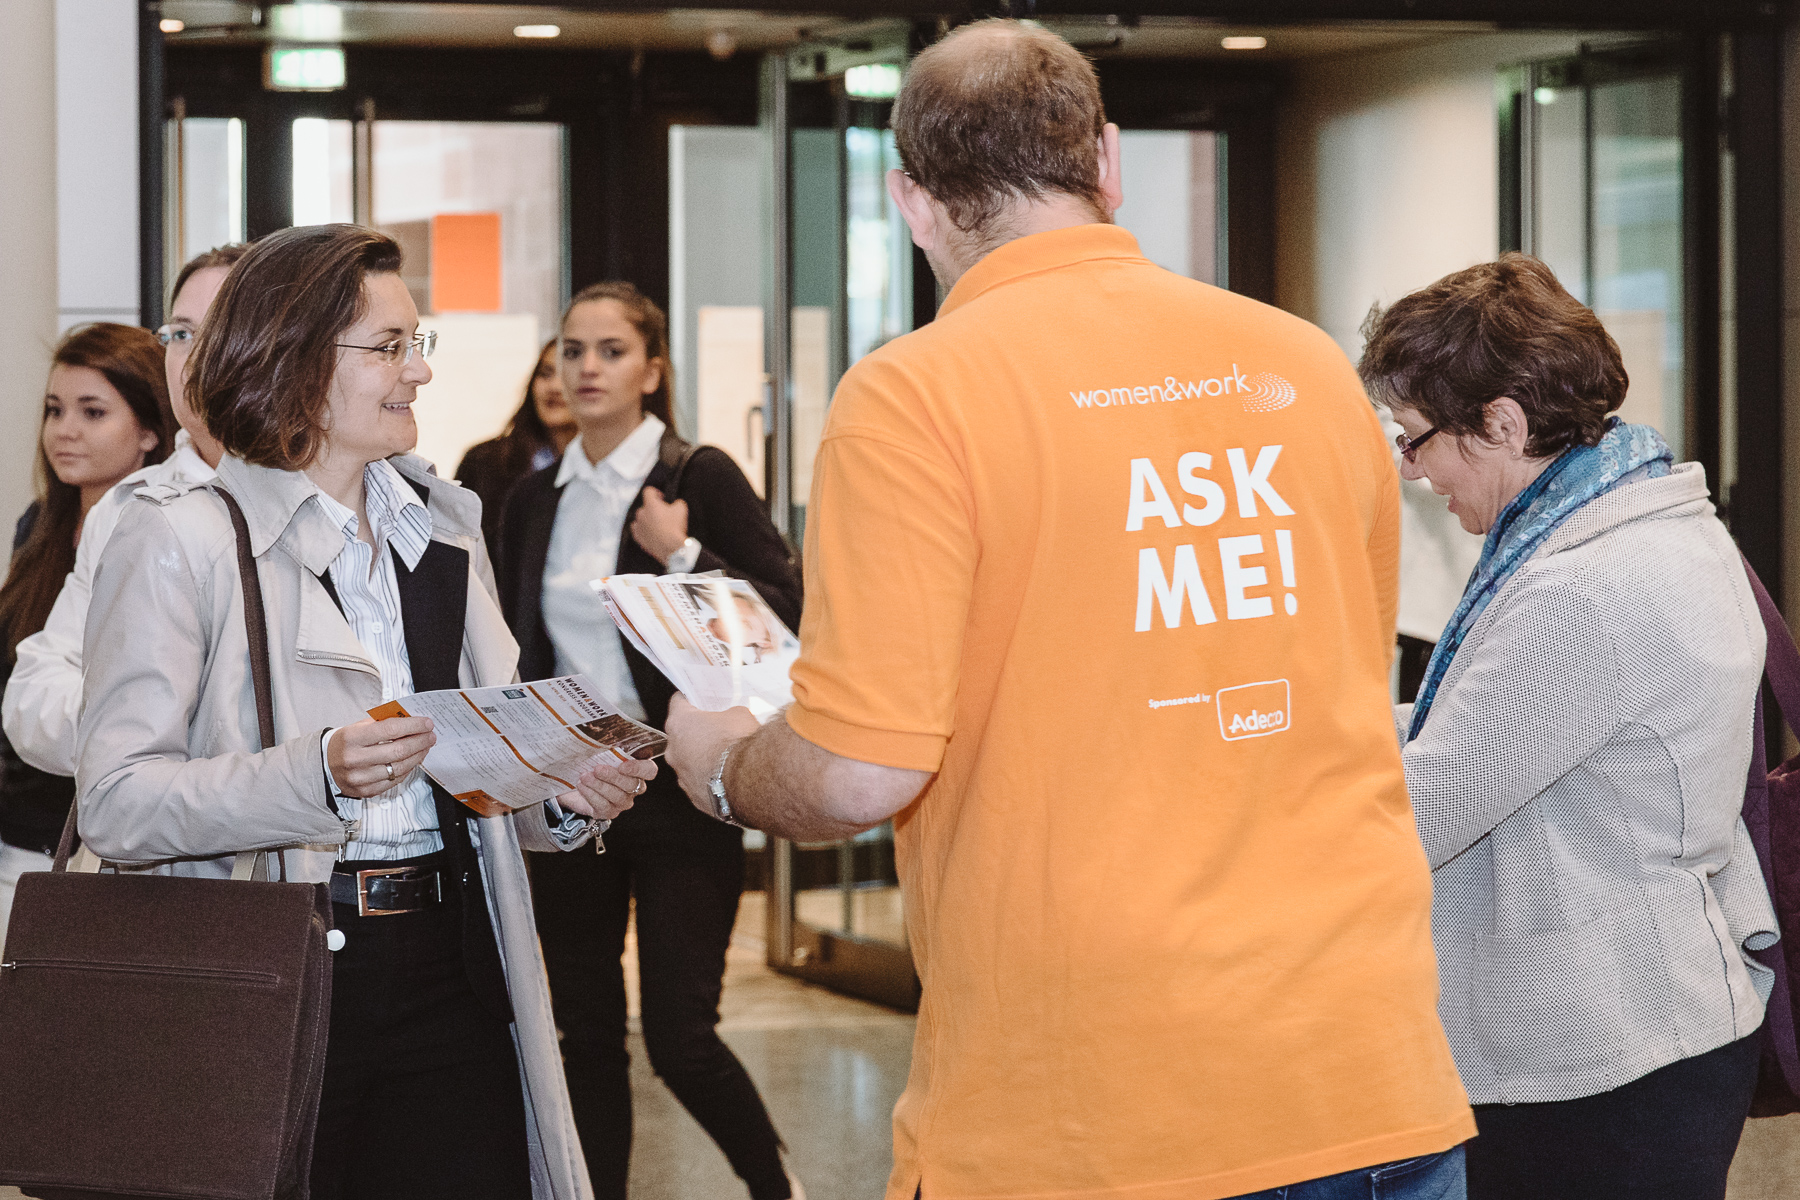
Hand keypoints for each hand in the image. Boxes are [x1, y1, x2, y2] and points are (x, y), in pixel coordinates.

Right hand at [328, 716, 435, 799]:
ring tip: (425, 747)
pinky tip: (413, 760)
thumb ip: (383, 722)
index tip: (427, 723)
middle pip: (398, 750)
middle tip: (431, 735)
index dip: (413, 726)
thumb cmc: (346, 743)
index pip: (390, 729)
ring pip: (399, 767)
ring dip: (418, 756)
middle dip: (420, 741)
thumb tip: (411, 718)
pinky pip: (395, 780)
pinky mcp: (366, 791)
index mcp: (352, 738)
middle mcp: (355, 759)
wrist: (325, 765)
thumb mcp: (358, 726)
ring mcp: (360, 778)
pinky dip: (408, 769)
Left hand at [554, 751, 657, 820]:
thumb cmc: (589, 763)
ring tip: (585, 776)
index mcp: (636, 768)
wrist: (572, 780)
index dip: (639, 769)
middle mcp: (634, 787)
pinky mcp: (609, 812)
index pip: (649, 770)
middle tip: (597, 769)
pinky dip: (591, 795)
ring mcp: (623, 801)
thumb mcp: (598, 751)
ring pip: (618, 797)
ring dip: (599, 785)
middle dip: (613, 777)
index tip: (622, 765)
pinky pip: (604, 806)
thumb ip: (607, 745)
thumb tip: (604, 733)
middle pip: (633, 785)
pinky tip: (582, 786)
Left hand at [630, 488, 689, 564]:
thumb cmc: (676, 527)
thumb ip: (676, 502)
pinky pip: (638, 529)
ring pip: (641, 518)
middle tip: (664, 515)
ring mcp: (638, 525)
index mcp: (650, 504)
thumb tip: (674, 504)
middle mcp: (641, 513)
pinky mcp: (637, 537)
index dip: (656, 493)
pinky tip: (653, 533)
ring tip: (658, 526)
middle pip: (645, 506)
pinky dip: (644, 530)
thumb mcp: (682, 508)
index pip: (648, 491)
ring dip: (648, 519)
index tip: (663, 499)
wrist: (671, 548)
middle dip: (653, 508)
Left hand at [665, 693, 760, 815]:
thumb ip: (729, 714)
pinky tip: (729, 777)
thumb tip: (733, 719)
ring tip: (727, 759)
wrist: (750, 779)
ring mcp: (681, 776)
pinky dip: (711, 780)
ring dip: (703, 759)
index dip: (689, 700)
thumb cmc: (739, 744)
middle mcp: (674, 750)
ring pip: (689, 762)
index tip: (695, 700)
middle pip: (682, 736)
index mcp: (680, 723)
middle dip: (698, 733)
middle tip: (718, 732)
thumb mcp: (740, 715)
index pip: (677, 703)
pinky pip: (700, 784)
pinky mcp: (693, 796)